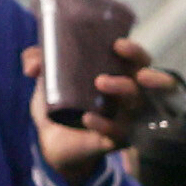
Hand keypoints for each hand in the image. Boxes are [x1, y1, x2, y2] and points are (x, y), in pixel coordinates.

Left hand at [29, 36, 174, 177]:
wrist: (52, 140)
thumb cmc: (60, 102)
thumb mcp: (48, 78)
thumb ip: (39, 61)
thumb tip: (33, 64)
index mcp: (119, 76)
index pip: (139, 61)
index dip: (135, 52)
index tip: (117, 44)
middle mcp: (129, 98)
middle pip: (152, 82)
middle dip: (146, 70)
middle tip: (123, 60)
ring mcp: (126, 120)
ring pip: (140, 106)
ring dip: (125, 89)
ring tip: (101, 82)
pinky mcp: (117, 141)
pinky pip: (119, 133)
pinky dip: (104, 124)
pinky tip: (88, 118)